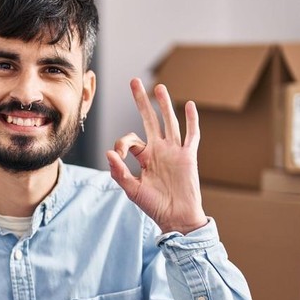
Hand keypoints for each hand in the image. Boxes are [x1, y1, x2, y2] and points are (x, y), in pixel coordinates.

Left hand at [106, 78, 207, 234]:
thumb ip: (119, 171)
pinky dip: (192, 120)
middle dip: (142, 101)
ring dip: (165, 104)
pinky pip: (192, 134)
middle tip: (134, 82)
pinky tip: (190, 105)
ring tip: (159, 87)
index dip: (122, 142)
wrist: (176, 217)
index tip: (118, 154)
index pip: (132, 139)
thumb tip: (108, 152)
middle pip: (150, 120)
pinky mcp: (189, 156)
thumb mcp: (131, 189)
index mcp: (145, 157)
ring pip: (170, 122)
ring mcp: (175, 151)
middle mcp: (160, 150)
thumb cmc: (154, 205)